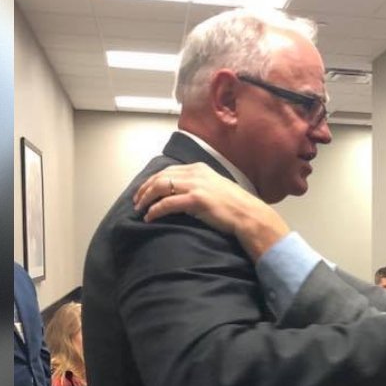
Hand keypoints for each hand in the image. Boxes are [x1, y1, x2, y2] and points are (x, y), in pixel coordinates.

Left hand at [134, 163, 290, 259]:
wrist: (248, 215)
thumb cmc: (234, 206)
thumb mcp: (215, 187)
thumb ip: (199, 185)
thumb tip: (182, 193)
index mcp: (199, 168)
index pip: (168, 170)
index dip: (152, 180)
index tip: (144, 191)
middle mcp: (196, 173)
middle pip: (160, 177)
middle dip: (144, 189)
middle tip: (136, 202)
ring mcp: (196, 185)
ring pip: (160, 187)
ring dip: (146, 198)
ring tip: (139, 209)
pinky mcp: (196, 200)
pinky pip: (167, 203)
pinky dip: (155, 210)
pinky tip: (149, 217)